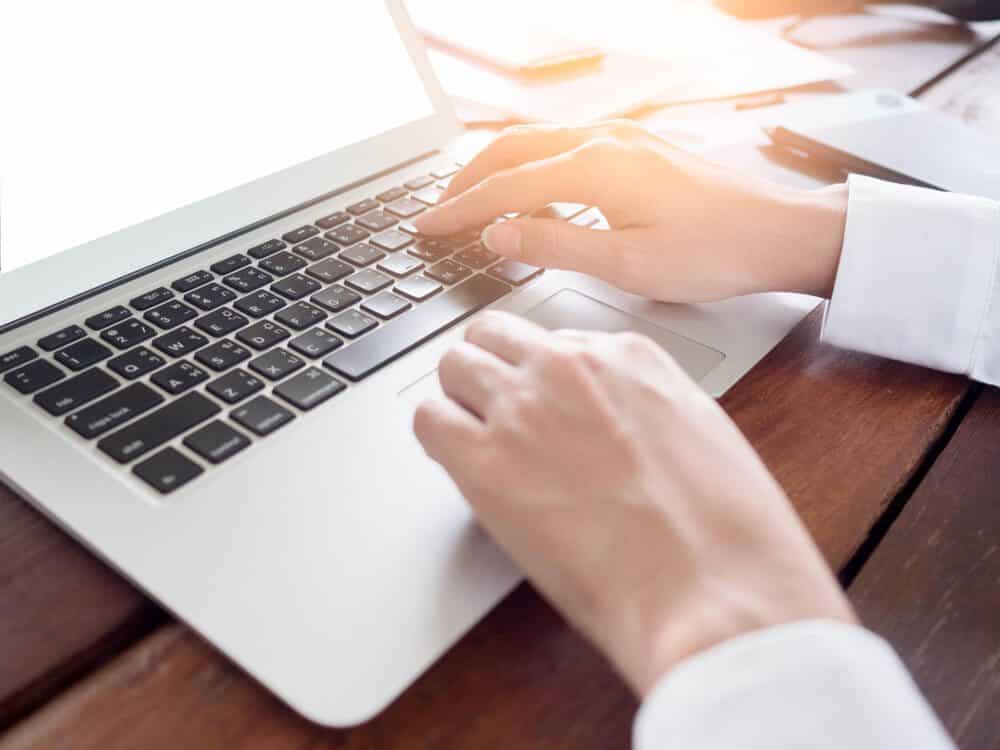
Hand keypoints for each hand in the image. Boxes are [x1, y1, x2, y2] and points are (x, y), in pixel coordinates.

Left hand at [414, 312, 855, 695]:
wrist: (712, 590)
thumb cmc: (724, 531)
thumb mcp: (701, 433)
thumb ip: (644, 407)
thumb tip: (610, 417)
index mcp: (628, 356)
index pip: (553, 341)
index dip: (541, 378)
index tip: (540, 403)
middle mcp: (569, 368)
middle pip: (494, 336)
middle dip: (491, 370)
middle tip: (494, 412)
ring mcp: (524, 409)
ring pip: (455, 366)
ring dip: (460, 398)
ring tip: (474, 439)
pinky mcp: (485, 463)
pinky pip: (429, 420)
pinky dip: (437, 436)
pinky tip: (458, 463)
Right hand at [415, 121, 847, 302]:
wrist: (780, 233)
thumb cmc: (714, 252)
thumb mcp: (628, 264)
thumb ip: (556, 245)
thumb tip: (499, 234)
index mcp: (597, 167)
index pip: (505, 187)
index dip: (459, 209)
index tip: (425, 226)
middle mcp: (605, 140)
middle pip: (512, 149)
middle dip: (466, 178)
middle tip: (435, 208)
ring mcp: (623, 137)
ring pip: (537, 140)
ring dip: (495, 166)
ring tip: (468, 195)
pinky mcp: (638, 146)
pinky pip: (564, 143)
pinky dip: (530, 162)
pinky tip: (528, 186)